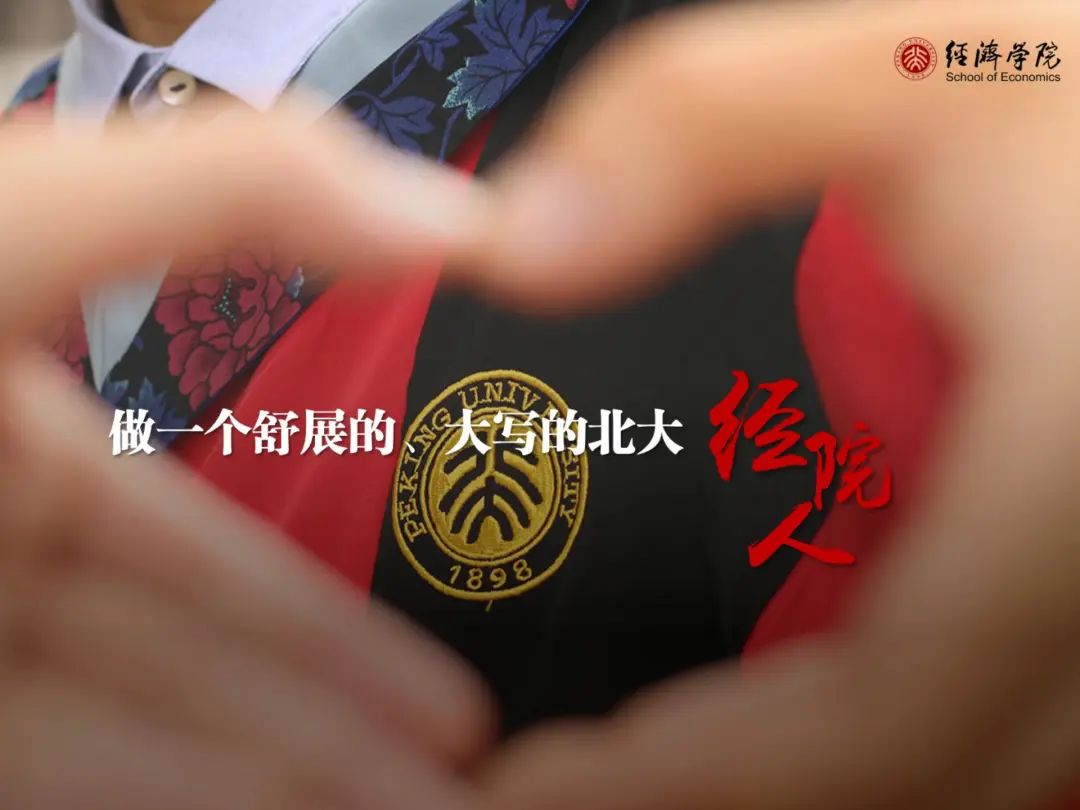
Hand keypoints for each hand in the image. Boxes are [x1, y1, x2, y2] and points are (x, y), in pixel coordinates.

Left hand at [0, 109, 491, 809]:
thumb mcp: (28, 217)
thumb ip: (230, 195)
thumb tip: (451, 215)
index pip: (186, 523)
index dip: (317, 596)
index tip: (437, 651)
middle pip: (174, 655)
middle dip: (326, 718)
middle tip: (460, 765)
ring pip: (132, 728)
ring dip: (283, 775)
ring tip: (424, 808)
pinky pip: (63, 774)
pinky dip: (188, 799)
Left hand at [443, 1, 1079, 807]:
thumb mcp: (918, 70)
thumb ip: (704, 128)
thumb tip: (525, 241)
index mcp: (1074, 464)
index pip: (898, 706)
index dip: (711, 780)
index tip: (535, 785)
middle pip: (930, 772)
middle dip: (728, 802)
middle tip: (553, 787)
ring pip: (979, 762)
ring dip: (796, 782)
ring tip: (637, 762)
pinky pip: (996, 699)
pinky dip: (871, 729)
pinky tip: (776, 694)